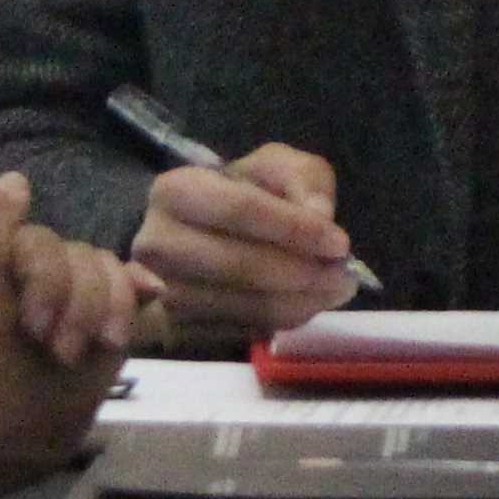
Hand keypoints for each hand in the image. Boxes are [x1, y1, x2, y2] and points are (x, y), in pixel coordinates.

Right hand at [132, 143, 355, 348]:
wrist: (200, 233)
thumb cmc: (241, 194)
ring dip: (298, 302)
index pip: (239, 209)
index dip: (293, 228)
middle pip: (236, 264)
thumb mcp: (276, 168)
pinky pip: (237, 331)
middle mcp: (155, 244)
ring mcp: (160, 292)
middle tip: (343, 275)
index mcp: (174, 191)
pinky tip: (306, 304)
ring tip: (335, 290)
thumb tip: (319, 215)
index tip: (339, 243)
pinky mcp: (173, 329)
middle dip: (300, 271)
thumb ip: (302, 178)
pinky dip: (280, 320)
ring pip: (239, 304)